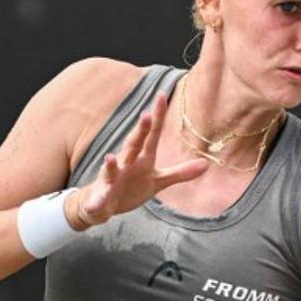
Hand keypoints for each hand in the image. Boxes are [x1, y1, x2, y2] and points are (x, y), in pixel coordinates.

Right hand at [69, 92, 208, 227]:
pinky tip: (95, 204)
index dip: (157, 117)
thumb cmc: (131, 187)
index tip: (161, 95)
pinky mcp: (101, 197)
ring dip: (110, 165)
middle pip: (133, 145)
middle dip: (139, 132)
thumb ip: (180, 172)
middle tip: (146, 115)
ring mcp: (112, 179)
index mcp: (142, 158)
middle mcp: (126, 164)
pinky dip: (96, 201)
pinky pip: (98, 199)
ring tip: (110, 158)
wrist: (102, 204)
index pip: (151, 135)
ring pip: (111, 170)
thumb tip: (206, 165)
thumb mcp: (158, 181)